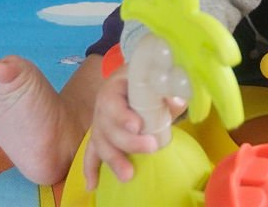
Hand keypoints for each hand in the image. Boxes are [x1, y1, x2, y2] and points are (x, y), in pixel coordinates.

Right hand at [82, 66, 157, 189]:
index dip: (122, 115)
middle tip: (152, 147)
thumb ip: (169, 90)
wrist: (142, 82)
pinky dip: (91, 169)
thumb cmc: (152, 81)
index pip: (112, 101)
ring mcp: (100, 122)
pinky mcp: (101, 136)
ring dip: (113, 160)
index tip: (138, 126)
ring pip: (100, 143)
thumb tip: (176, 101)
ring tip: (128, 175)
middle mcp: (103, 105)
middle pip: (107, 126)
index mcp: (115, 86)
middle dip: (127, 141)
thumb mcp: (162, 81)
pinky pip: (92, 153)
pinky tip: (93, 185)